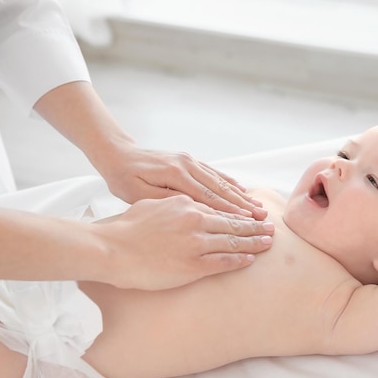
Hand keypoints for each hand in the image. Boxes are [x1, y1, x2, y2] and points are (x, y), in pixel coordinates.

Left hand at [32, 82, 265, 219]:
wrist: (116, 154)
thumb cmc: (122, 179)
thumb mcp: (138, 195)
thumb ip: (166, 201)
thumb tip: (194, 210)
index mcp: (176, 175)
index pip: (209, 197)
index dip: (230, 211)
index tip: (247, 222)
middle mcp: (187, 165)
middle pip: (220, 188)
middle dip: (242, 204)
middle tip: (261, 217)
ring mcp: (189, 160)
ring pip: (220, 180)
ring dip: (239, 194)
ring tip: (257, 206)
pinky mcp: (188, 159)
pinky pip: (213, 172)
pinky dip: (228, 181)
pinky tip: (241, 188)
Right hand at [93, 195, 273, 289]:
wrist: (111, 248)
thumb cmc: (125, 228)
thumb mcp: (151, 205)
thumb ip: (173, 205)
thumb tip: (185, 205)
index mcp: (185, 203)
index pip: (219, 208)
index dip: (238, 212)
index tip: (252, 214)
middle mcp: (195, 220)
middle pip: (232, 223)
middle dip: (254, 226)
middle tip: (270, 227)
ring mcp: (196, 243)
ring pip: (233, 241)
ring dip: (253, 242)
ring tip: (268, 243)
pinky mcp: (193, 265)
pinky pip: (223, 262)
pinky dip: (239, 260)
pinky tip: (250, 260)